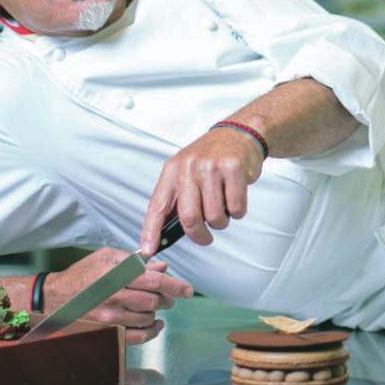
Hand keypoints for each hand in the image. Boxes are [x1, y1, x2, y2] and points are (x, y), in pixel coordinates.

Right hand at [44, 248, 192, 344]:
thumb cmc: (82, 274)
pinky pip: (137, 336)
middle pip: (154, 301)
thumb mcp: (107, 257)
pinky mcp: (108, 332)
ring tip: (155, 305)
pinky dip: (151, 331)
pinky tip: (155, 324)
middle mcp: (115, 297)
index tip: (187, 289)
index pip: (154, 281)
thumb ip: (135, 260)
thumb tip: (161, 265)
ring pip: (148, 318)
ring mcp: (111, 318)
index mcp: (116, 275)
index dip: (175, 285)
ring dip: (157, 312)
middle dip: (167, 298)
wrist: (55, 297)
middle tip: (169, 295)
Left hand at [139, 127, 263, 254]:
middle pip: (189, 217)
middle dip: (198, 235)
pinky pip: (236, 208)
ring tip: (223, 205)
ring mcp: (211, 167)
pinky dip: (237, 211)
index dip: (150, 231)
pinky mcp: (233, 169)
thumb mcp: (185, 172)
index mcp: (172, 170)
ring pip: (215, 217)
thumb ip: (176, 200)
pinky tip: (235, 195)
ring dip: (221, 221)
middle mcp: (189, 167)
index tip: (147, 250)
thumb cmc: (210, 159)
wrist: (238, 134)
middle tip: (205, 237)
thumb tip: (162, 234)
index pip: (157, 206)